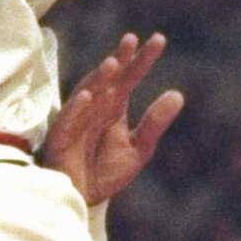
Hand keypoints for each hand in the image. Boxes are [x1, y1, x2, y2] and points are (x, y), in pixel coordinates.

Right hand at [43, 32, 184, 208]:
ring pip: (87, 94)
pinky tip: (89, 96)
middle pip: (108, 79)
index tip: (158, 40)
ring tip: (113, 63)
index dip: (142, 60)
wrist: (83, 200)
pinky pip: (69, 121)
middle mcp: (95, 108)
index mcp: (114, 108)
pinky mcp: (62, 139)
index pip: (129, 78)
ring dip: (98, 79)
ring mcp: (77, 121)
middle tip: (132, 40)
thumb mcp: (138, 149)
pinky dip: (77, 108)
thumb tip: (178, 94)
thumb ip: (154, 123)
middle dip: (120, 60)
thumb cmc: (105, 173)